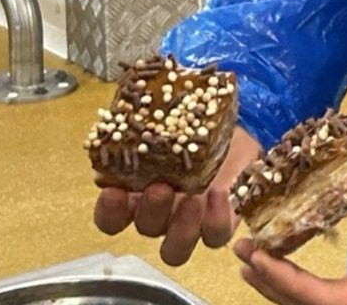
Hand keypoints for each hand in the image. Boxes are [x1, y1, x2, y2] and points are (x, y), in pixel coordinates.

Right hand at [94, 125, 262, 264]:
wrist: (236, 137)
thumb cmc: (197, 127)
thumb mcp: (177, 119)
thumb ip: (156, 119)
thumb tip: (137, 97)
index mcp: (140, 194)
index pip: (111, 218)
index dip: (109, 211)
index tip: (112, 190)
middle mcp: (162, 214)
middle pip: (146, 228)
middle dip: (151, 210)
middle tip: (160, 187)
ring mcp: (190, 224)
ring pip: (175, 248)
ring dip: (181, 227)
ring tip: (192, 198)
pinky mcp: (220, 224)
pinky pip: (215, 237)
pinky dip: (216, 220)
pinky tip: (219, 194)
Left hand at [234, 145, 346, 304]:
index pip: (330, 303)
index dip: (289, 285)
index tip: (258, 258)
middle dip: (275, 284)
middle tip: (240, 248)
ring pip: (324, 301)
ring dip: (286, 281)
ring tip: (253, 252)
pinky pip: (338, 287)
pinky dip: (309, 273)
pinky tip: (291, 248)